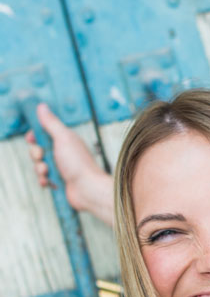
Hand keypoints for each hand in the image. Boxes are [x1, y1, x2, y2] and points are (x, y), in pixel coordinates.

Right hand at [25, 103, 114, 225]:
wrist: (89, 190)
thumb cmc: (79, 164)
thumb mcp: (63, 138)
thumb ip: (51, 123)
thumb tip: (42, 106)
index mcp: (66, 140)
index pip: (44, 134)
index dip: (35, 136)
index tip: (32, 138)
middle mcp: (64, 153)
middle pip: (38, 150)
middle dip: (36, 154)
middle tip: (42, 157)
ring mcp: (62, 167)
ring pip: (39, 165)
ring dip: (40, 169)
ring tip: (48, 172)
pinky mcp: (60, 180)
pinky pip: (43, 178)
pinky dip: (44, 180)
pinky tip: (49, 182)